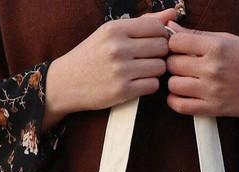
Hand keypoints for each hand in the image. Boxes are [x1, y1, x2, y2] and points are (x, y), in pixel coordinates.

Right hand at [43, 9, 177, 130]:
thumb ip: (142, 23)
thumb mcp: (111, 33)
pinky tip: (139, 83)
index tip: (154, 42)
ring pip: (160, 67)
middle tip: (149, 58)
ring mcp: (120, 70)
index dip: (161, 35)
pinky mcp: (122, 91)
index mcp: (115, 29)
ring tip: (142, 71)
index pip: (156, 26)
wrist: (66, 83)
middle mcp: (118, 48)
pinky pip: (153, 85)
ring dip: (156, 70)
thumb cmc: (91, 56)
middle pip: (162, 47)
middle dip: (160, 53)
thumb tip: (172, 14)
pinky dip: (150, 85)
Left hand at [164, 21, 238, 124]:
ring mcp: (211, 90)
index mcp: (216, 47)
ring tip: (183, 80)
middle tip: (182, 65)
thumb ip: (197, 34)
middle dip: (174, 63)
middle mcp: (212, 68)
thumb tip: (170, 27)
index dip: (174, 44)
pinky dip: (174, 101)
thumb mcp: (227, 39)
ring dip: (174, 82)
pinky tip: (180, 95)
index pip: (176, 42)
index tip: (179, 48)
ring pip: (173, 84)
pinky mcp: (212, 108)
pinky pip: (181, 106)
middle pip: (173, 64)